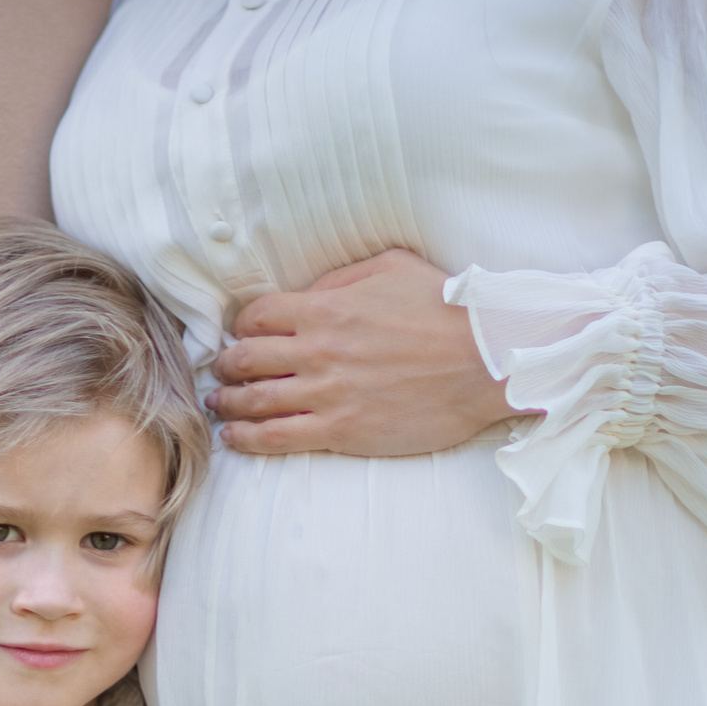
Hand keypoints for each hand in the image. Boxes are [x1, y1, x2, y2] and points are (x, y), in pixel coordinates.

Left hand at [209, 247, 512, 456]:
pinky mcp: (342, 430)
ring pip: (254, 401)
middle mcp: (317, 351)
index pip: (256, 316)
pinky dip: (247, 438)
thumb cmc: (446, 310)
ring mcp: (327, 394)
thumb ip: (341, 277)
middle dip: (227, 366)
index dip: (242, 326)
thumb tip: (307, 291)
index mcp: (326, 308)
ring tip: (219, 403)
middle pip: (246, 359)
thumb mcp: (391, 267)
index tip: (243, 334)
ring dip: (228, 402)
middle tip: (223, 372)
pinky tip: (235, 436)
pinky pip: (277, 437)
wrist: (487, 362)